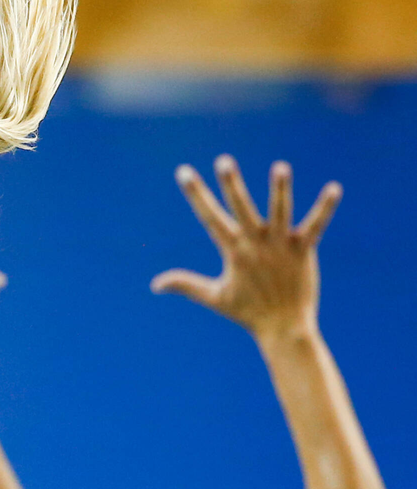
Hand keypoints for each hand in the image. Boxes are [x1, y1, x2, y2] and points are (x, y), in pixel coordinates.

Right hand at [151, 155, 341, 340]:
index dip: (195, 193)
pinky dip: (325, 208)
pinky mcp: (304, 250)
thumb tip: (155, 285)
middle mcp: (255, 244)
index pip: (209, 217)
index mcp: (233, 251)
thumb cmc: (248, 312)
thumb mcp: (214, 297)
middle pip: (241, 208)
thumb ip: (185, 285)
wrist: (284, 328)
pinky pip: (316, 225)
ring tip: (280, 167)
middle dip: (231, 184)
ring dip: (280, 189)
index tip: (184, 172)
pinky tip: (334, 188)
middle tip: (223, 160)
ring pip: (280, 211)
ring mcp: (281, 246)